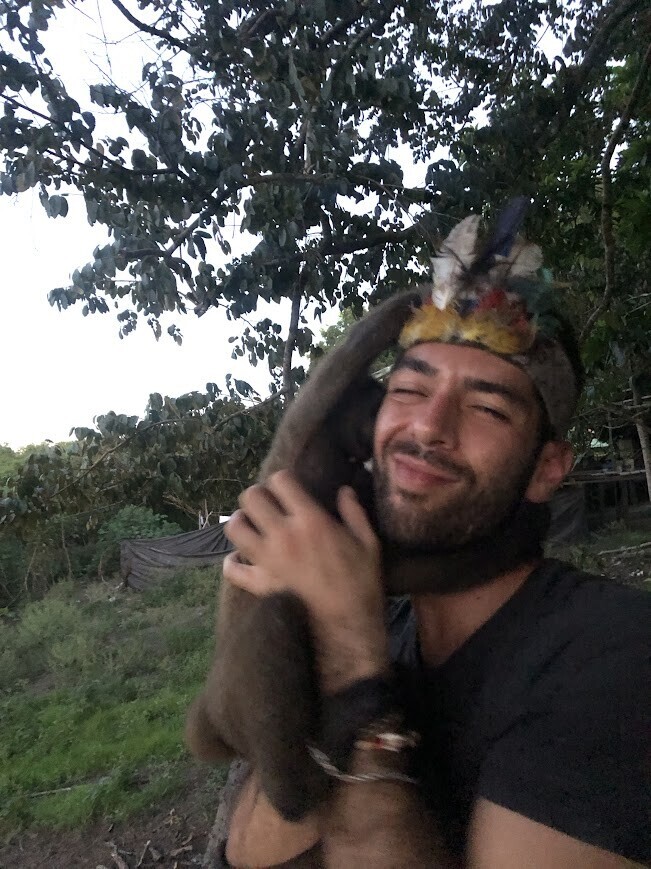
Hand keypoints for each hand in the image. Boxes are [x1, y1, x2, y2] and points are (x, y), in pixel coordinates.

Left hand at [223, 470, 388, 692]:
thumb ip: (354, 511)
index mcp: (311, 520)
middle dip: (258, 496)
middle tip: (268, 504)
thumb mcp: (368, 541)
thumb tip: (344, 490)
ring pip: (235, 528)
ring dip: (241, 522)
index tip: (289, 488)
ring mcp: (267, 560)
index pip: (280, 480)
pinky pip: (232, 569)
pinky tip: (240, 559)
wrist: (349, 624)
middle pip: (251, 497)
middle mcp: (284, 535)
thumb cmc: (362, 582)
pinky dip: (232, 563)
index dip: (283, 480)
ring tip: (252, 526)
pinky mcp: (259, 584)